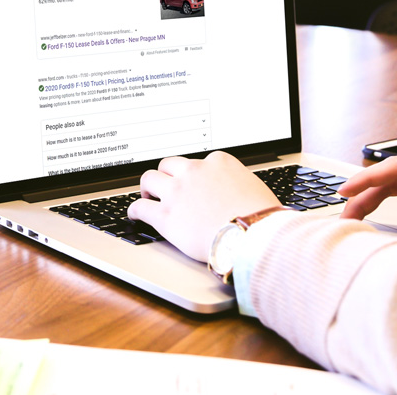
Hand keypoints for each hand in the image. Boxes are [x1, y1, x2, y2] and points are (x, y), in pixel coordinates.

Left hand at [127, 151, 280, 262]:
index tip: (192, 182)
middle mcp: (194, 172)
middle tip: (165, 186)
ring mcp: (177, 192)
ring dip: (147, 187)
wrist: (253, 235)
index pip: (198, 162)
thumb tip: (238, 192)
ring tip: (147, 195)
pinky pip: (140, 207)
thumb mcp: (254, 187)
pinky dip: (135, 210)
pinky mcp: (165, 215)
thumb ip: (238, 183)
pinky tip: (135, 215)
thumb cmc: (261, 217)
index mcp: (218, 162)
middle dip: (166, 174)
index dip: (194, 175)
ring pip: (150, 179)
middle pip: (169, 165)